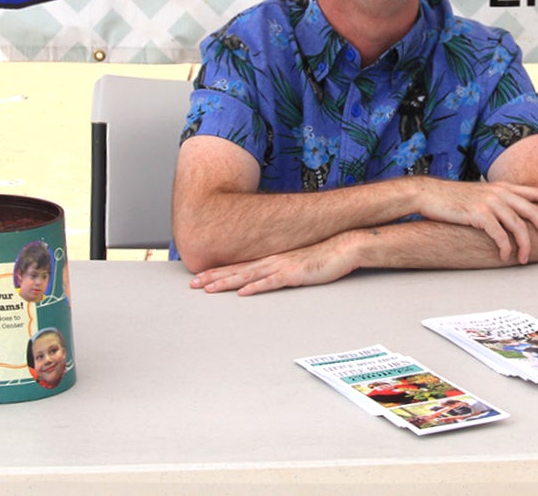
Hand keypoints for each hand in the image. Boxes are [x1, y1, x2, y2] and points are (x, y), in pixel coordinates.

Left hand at [190, 235, 357, 295]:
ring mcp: (282, 266)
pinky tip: (243, 292)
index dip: (218, 273)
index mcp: (272, 259)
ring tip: (208, 289)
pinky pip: (272, 282)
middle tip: (193, 285)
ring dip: (227, 283)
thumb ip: (281, 270)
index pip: (239, 267)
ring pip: (248, 276)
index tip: (200, 278)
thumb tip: (266, 279)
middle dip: (213, 278)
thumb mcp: (297, 263)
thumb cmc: (323, 256)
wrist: (345, 246)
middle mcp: (272, 260)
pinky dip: (256, 287)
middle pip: (237, 271)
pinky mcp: (295, 274)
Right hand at [407, 177, 537, 263]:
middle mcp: (500, 193)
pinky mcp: (478, 214)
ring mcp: (490, 202)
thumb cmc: (454, 198)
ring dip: (525, 246)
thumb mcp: (481, 195)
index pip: (535, 192)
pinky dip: (505, 248)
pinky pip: (499, 235)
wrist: (430, 195)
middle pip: (533, 211)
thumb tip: (511, 215)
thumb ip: (498, 202)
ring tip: (523, 259)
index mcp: (503, 187)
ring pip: (518, 226)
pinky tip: (505, 256)